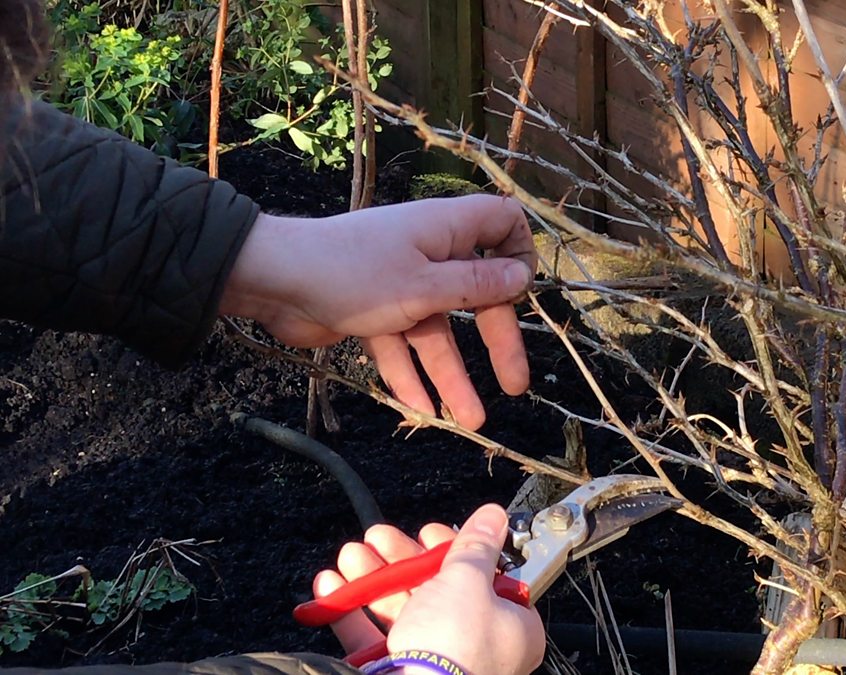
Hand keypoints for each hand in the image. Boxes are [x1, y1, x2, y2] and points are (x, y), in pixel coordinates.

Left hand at [220, 195, 536, 429]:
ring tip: (469, 420)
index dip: (519, 252)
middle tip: (515, 385)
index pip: (501, 223)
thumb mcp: (425, 287)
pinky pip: (401, 343)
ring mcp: (400, 283)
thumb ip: (476, 286)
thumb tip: (522, 276)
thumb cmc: (355, 274)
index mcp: (446, 231)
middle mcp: (429, 253)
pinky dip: (408, 373)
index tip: (524, 291)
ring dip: (451, 374)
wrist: (274, 280)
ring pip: (438, 331)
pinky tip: (418, 409)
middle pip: (477, 295)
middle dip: (496, 341)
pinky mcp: (373, 310)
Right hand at [312, 505, 545, 674]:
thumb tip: (493, 517)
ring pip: (401, 610)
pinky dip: (350, 612)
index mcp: (510, 626)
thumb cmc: (456, 649)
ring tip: (351, 555)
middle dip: (400, 558)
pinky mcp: (398, 673)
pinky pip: (372, 639)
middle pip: (437, 590)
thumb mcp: (468, 580)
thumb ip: (475, 546)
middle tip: (379, 538)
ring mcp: (437, 663)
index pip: (486, 577)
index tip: (428, 533)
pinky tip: (332, 587)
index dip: (454, 550)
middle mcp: (477, 647)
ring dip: (373, 577)